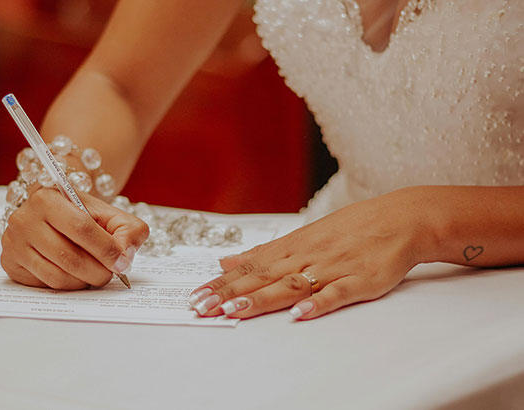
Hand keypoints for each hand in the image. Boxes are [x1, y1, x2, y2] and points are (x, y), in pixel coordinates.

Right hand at [0, 187, 148, 289]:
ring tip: (95, 274)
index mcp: (47, 198)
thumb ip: (129, 230)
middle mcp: (24, 218)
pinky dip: (68, 285)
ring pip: (57, 276)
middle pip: (69, 256)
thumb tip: (125, 255)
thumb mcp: (110, 215)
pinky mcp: (10, 263)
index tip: (122, 263)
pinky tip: (76, 275)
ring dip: (84, 281)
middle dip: (98, 271)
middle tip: (111, 273)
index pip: (82, 228)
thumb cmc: (84, 216)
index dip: (107, 249)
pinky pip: (45, 285)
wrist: (56, 213)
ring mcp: (13, 242)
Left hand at [188, 187, 430, 319]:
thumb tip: (226, 259)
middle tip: (203, 307)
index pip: (249, 267)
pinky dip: (318, 304)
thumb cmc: (348, 229)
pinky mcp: (360, 280)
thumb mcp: (302, 236)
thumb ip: (264, 252)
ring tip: (236, 311)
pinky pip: (337, 294)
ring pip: (292, 285)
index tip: (197, 295)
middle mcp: (306, 256)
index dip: (222, 282)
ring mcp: (333, 268)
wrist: (399, 219)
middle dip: (230, 293)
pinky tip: (299, 316)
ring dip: (262, 298)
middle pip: (263, 277)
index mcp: (291, 247)